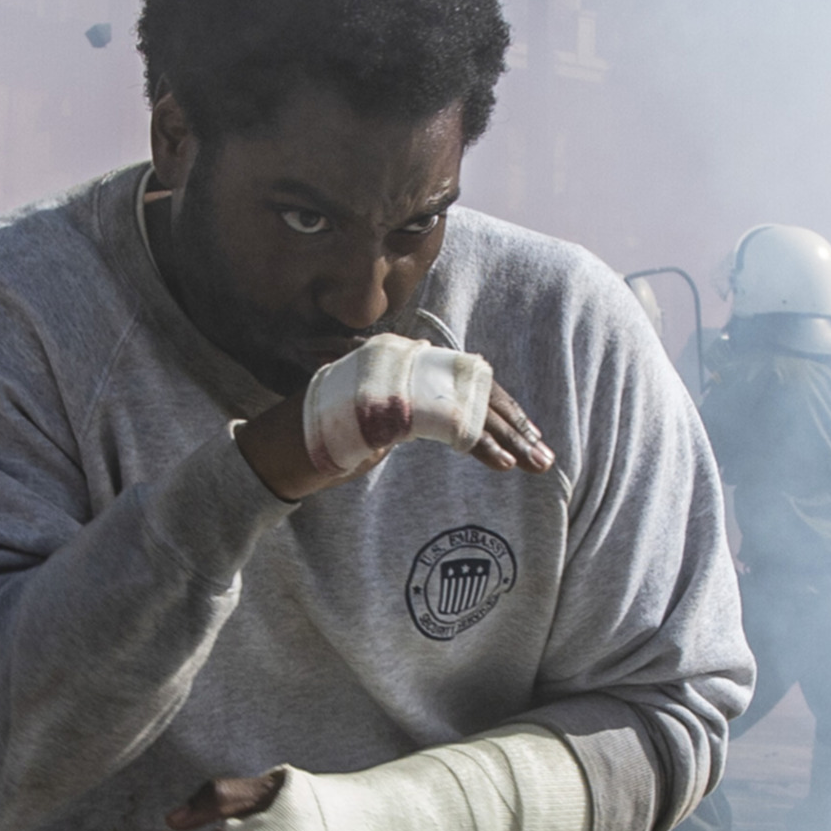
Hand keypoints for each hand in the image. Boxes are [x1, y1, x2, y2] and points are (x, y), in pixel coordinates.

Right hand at [240, 364, 551, 502]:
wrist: (286, 444)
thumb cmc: (329, 435)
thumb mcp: (380, 422)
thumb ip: (411, 416)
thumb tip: (445, 422)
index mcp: (410, 364)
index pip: (468, 384)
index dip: (502, 411)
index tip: (529, 437)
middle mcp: (410, 365)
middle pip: (478, 394)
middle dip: (516, 428)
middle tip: (544, 457)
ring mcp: (403, 383)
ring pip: (471, 410)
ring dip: (507, 440)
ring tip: (535, 464)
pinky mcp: (397, 408)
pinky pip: (449, 426)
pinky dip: (479, 445)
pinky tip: (502, 465)